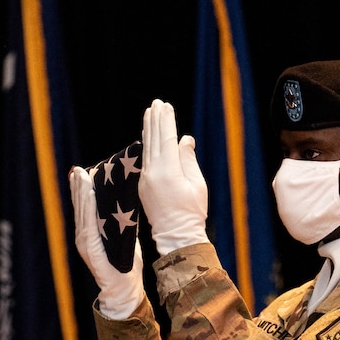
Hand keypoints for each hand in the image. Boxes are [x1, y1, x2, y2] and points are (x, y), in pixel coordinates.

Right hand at [69, 165, 144, 318]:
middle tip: (78, 169)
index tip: (81, 172)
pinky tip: (89, 195)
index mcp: (90, 235)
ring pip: (82, 214)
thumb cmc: (125, 266)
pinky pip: (89, 226)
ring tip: (81, 176)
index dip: (81, 191)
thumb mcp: (122, 240)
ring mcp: (86, 245)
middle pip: (79, 208)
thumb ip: (118, 225)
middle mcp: (84, 238)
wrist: (125, 292)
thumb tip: (125, 205)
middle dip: (78, 188)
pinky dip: (87, 208)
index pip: (84, 209)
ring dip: (80, 194)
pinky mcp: (93, 251)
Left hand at [138, 99, 208, 253]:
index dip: (166, 121)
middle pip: (152, 141)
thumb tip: (184, 139)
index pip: (166, 139)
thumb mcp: (197, 184)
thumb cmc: (192, 211)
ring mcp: (145, 180)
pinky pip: (145, 159)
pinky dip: (146, 144)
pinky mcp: (143, 185)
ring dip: (148, 129)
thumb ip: (188, 159)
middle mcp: (152, 173)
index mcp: (167, 172)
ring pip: (146, 149)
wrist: (176, 236)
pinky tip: (147, 136)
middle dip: (155, 120)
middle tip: (156, 103)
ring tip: (149, 112)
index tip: (166, 105)